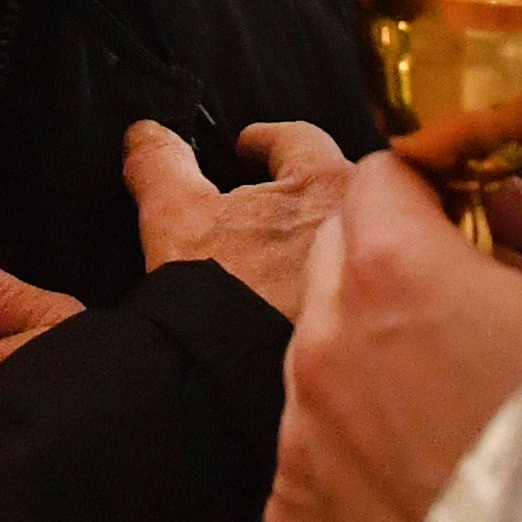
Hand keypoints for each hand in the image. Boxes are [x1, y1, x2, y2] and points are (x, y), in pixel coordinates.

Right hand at [123, 115, 354, 320]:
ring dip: (316, 246)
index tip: (249, 147)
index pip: (301, 139)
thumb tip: (145, 135)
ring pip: (345, 244)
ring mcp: (376, 280)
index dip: (267, 140)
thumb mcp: (176, 220)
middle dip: (303, 194)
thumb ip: (161, 167)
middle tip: (266, 203)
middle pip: (335, 190)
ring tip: (277, 263)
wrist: (249, 385)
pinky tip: (289, 310)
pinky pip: (354, 295)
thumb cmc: (223, 296)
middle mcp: (365, 226)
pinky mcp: (369, 327)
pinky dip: (319, 292)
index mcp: (326, 183)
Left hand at [265, 21, 521, 521]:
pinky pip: (312, 456)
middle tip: (504, 316)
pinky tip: (446, 476)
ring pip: (325, 359)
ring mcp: (299, 446)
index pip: (386, 179)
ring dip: (384, 362)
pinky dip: (363, 454)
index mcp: (389, 274)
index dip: (450, 196)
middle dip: (412, 270)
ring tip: (483, 407)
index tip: (504, 230)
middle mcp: (319, 352)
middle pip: (345, 261)